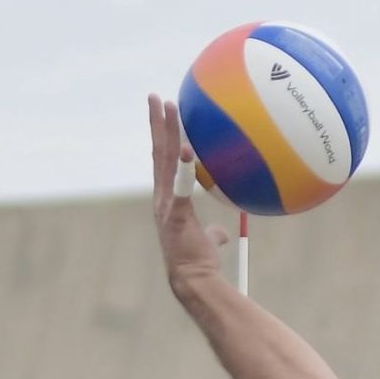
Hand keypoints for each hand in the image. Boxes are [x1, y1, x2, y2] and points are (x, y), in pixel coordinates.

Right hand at [148, 95, 231, 295]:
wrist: (194, 281)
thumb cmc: (199, 263)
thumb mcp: (207, 243)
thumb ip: (213, 234)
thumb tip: (224, 234)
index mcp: (167, 200)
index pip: (162, 162)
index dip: (160, 137)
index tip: (161, 116)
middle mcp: (161, 198)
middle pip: (158, 152)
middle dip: (156, 123)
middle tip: (155, 97)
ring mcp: (166, 205)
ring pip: (164, 160)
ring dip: (165, 131)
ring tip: (167, 107)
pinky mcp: (177, 215)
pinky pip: (180, 186)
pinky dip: (182, 166)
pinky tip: (186, 147)